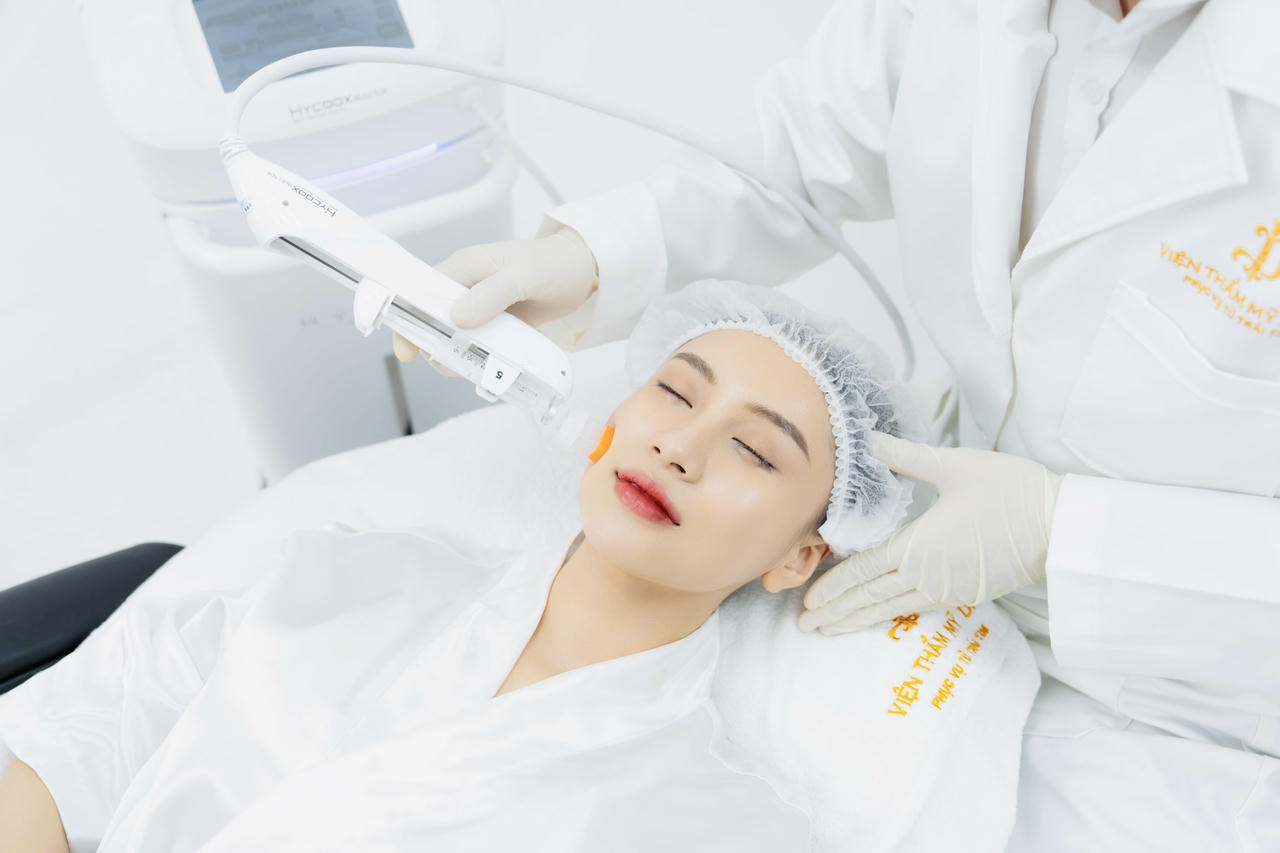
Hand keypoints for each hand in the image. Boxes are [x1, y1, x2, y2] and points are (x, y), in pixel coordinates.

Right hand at [392, 227, 598, 366]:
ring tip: (477, 370)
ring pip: (456, 340)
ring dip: (460, 358)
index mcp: (462, 269)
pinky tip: (493, 371)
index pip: (420, 295)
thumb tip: (457, 319)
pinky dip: (482, 361)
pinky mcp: (499, 327)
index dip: (407, 322)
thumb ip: (492, 294)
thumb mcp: (523, 275)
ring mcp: (482, 310)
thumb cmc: (553, 263)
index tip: (407, 352)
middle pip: (433, 324)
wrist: (585, 271)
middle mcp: (466, 290)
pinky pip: (481, 348)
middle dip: (436, 348)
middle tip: (453, 366)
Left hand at [798, 431, 1063, 634]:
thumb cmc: (1010, 491)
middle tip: (805, 624)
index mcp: (919, 545)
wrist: (1063, 526)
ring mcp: (948, 589)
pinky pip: (915, 608)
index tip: (808, 597)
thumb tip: (864, 439)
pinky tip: (878, 616)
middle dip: (837, 610)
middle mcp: (928, 575)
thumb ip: (904, 457)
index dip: (833, 584)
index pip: (864, 570)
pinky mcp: (966, 593)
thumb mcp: (953, 465)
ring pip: (892, 608)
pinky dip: (888, 614)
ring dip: (857, 619)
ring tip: (829, 630)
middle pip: (872, 597)